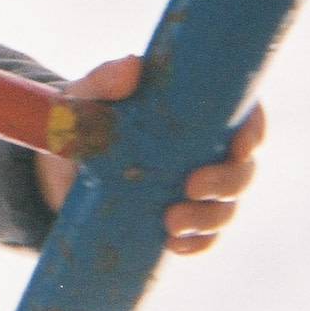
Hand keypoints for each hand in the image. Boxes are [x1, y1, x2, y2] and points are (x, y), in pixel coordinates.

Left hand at [33, 55, 266, 255]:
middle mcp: (204, 150)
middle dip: (227, 180)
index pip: (244, 117)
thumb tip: (132, 67)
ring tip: (172, 222)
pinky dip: (195, 242)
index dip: (253, 130)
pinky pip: (202, 237)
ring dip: (208, 217)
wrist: (56, 164)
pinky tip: (174, 243)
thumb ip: (105, 80)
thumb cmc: (84, 117)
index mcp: (194, 112)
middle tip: (192, 185)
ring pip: (226, 206)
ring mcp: (195, 188)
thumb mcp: (86, 96)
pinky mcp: (179, 218)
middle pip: (242, 167)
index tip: (240, 145)